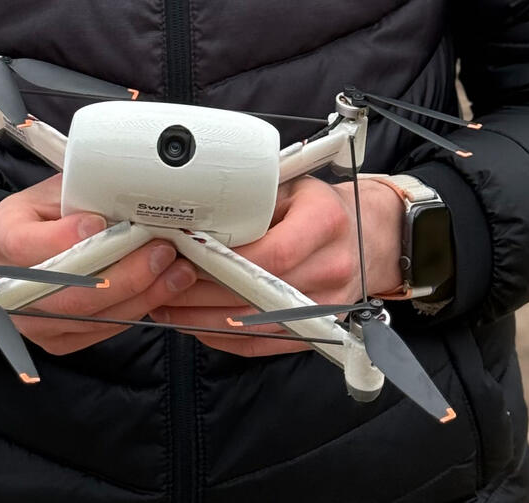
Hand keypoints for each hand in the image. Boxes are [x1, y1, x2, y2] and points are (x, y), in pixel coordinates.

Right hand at [0, 175, 197, 355]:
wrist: (7, 259)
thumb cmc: (30, 221)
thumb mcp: (44, 195)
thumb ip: (76, 194)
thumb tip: (120, 195)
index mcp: (3, 242)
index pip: (28, 245)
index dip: (63, 238)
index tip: (98, 223)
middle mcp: (13, 292)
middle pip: (72, 291)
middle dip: (124, 272)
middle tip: (161, 251)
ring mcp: (36, 323)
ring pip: (93, 316)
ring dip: (141, 294)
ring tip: (176, 272)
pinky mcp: (58, 341)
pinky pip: (102, 330)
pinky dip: (135, 310)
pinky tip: (161, 290)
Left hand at [148, 176, 403, 356]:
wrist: (369, 236)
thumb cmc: (320, 206)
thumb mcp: (294, 184)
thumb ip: (255, 196)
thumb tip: (199, 205)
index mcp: (326, 222)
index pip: (274, 252)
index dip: (226, 259)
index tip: (185, 252)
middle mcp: (330, 269)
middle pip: (258, 291)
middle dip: (201, 288)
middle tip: (159, 277)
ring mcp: (325, 307)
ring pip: (253, 323)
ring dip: (201, 316)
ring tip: (162, 301)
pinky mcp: (313, 332)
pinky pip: (260, 345)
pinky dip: (221, 337)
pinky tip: (190, 323)